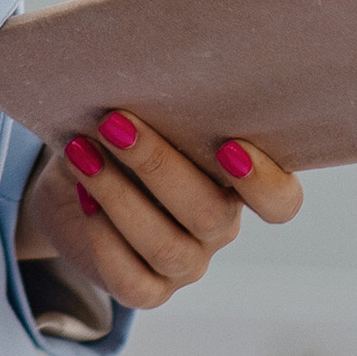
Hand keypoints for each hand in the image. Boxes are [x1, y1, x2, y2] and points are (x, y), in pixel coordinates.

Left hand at [15, 110, 301, 311]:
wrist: (75, 175)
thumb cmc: (122, 127)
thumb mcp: (143, 107)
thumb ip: (158, 99)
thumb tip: (141, 65)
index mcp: (240, 180)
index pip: (281, 201)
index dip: (264, 182)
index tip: (230, 146)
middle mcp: (221, 226)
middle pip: (209, 214)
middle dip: (158, 166)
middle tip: (114, 121)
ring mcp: (187, 263)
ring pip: (167, 247)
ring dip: (119, 196)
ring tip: (81, 151)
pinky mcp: (148, 289)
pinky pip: (133, 282)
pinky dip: (103, 237)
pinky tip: (82, 195)